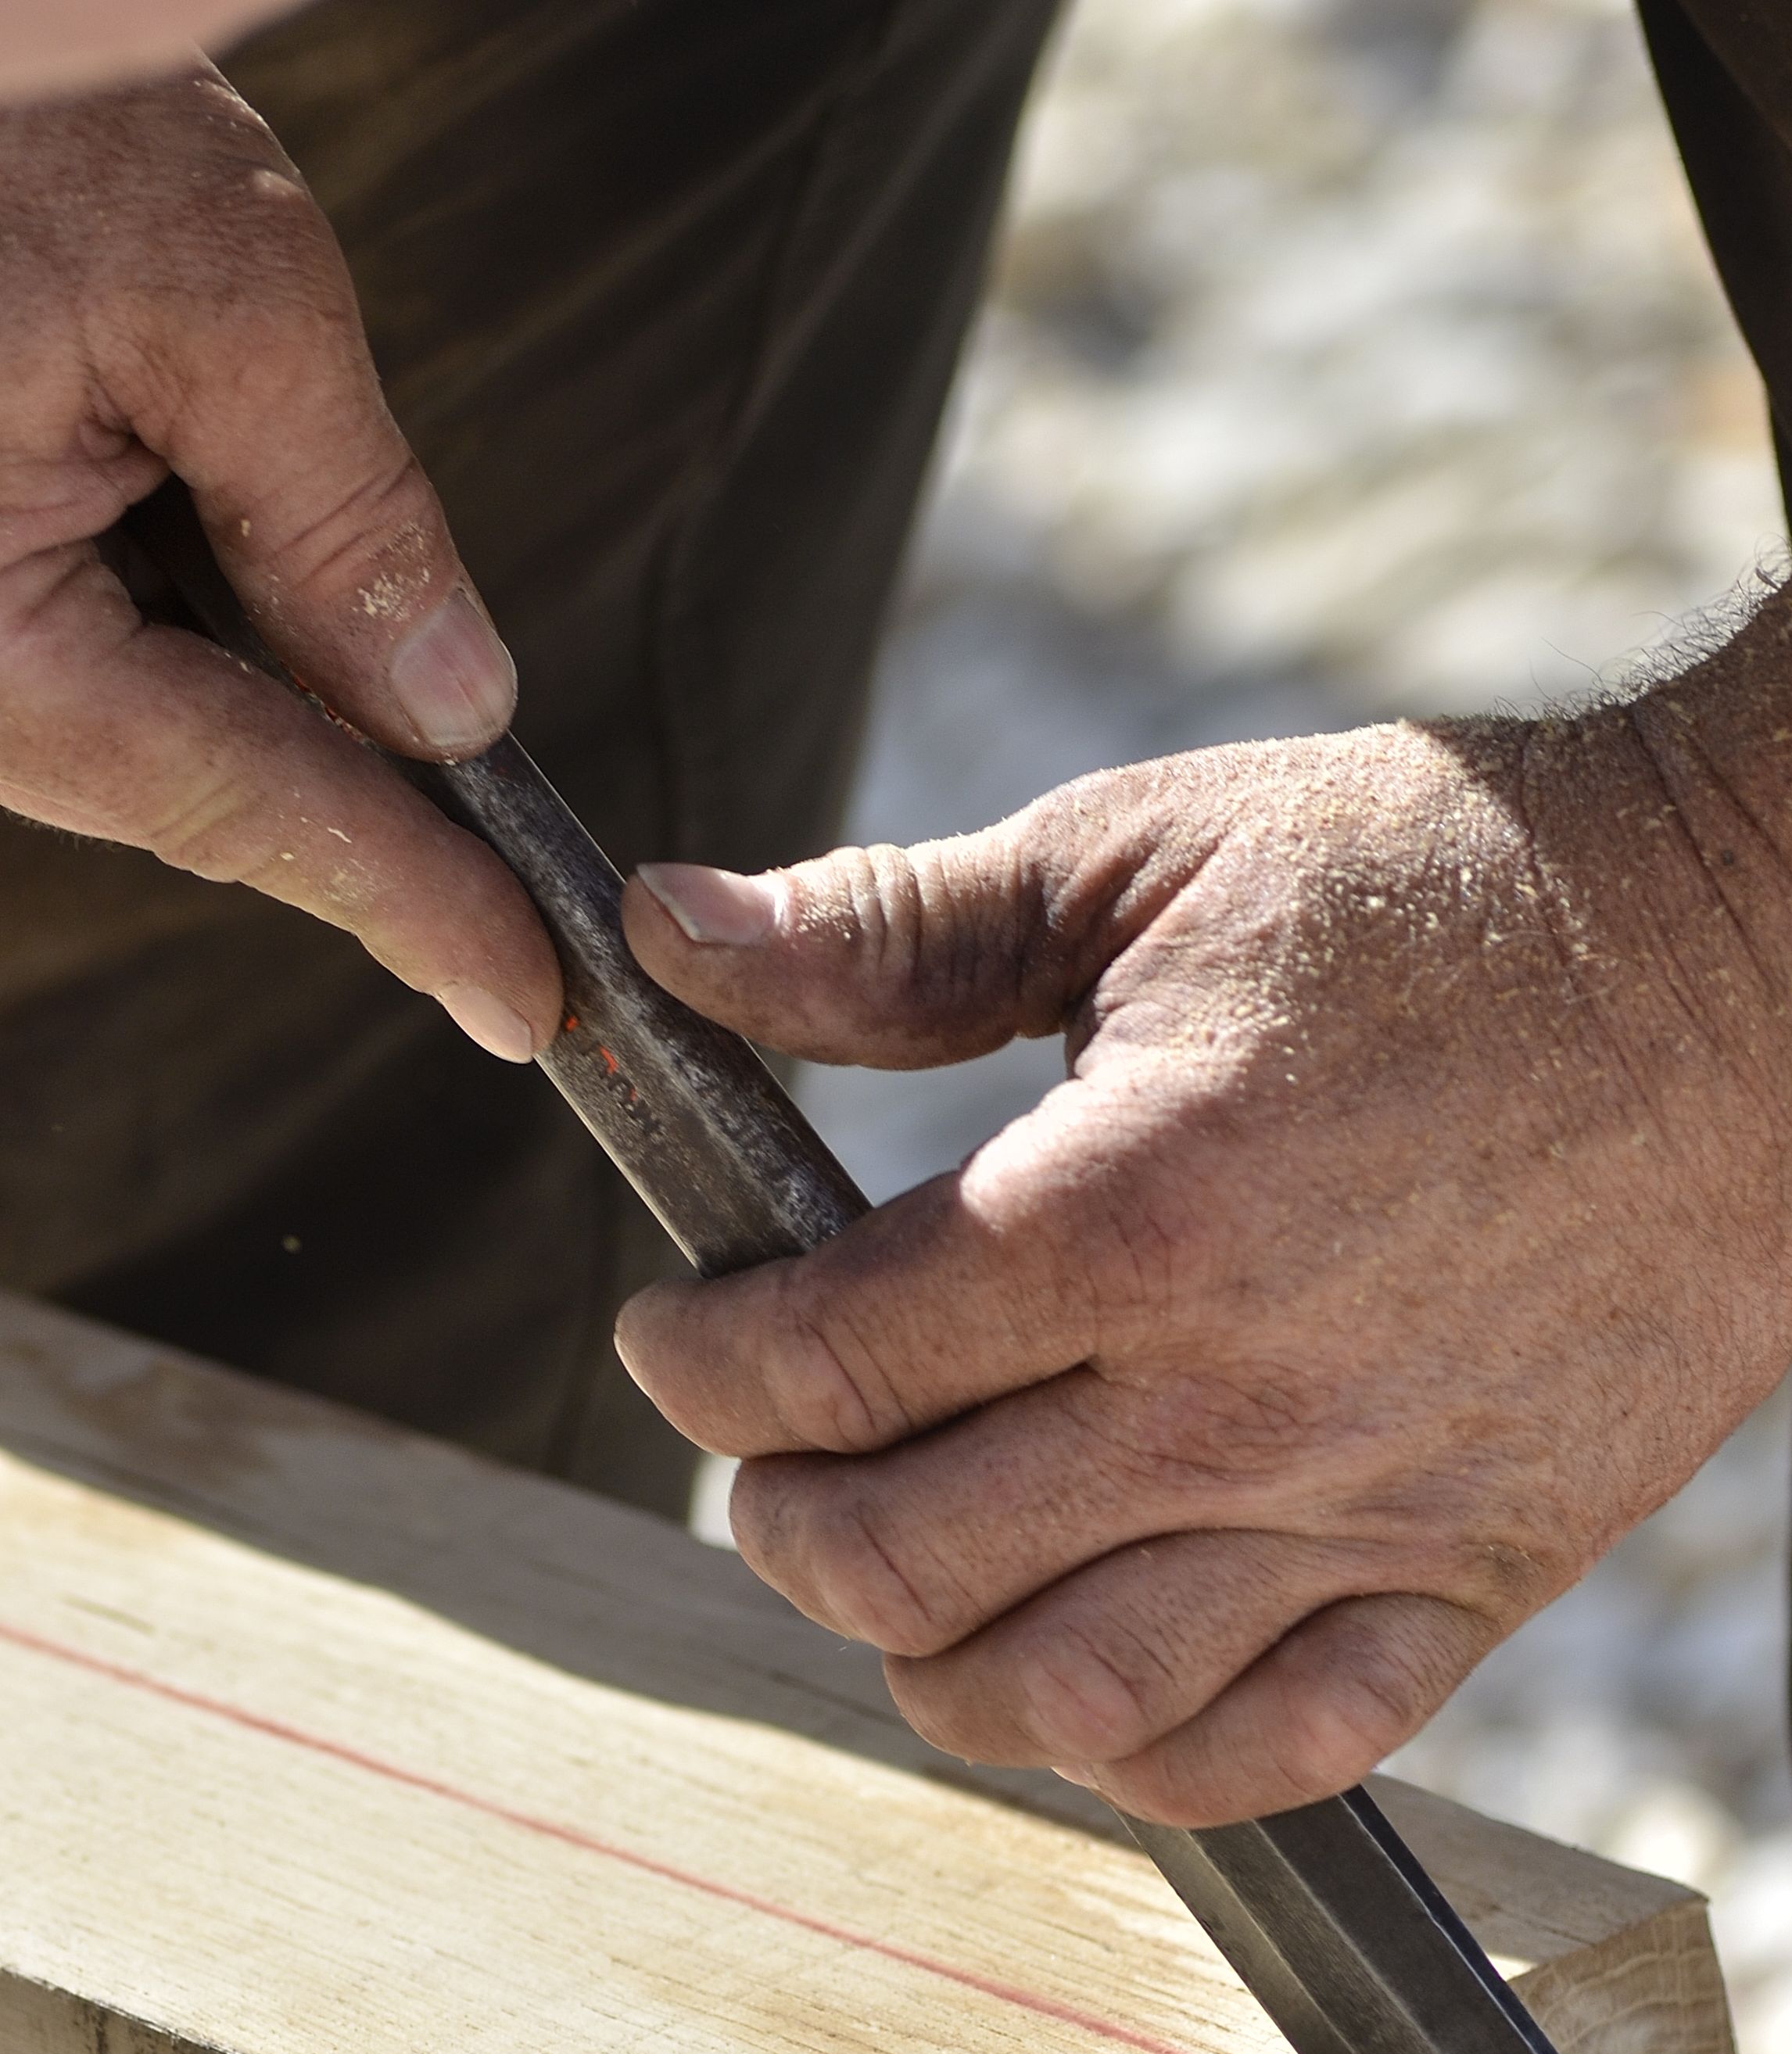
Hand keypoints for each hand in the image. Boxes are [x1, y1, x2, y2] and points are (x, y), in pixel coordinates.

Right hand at [0, 66, 556, 1053]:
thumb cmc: (11, 108)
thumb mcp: (215, 288)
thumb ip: (344, 521)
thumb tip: (453, 710)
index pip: (239, 801)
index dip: (406, 903)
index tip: (531, 999)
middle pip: (181, 783)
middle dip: (350, 815)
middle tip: (510, 913)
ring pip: (137, 717)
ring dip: (269, 706)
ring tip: (402, 732)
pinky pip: (84, 638)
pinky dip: (194, 631)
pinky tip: (260, 589)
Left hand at [618, 718, 1791, 1823]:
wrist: (1770, 971)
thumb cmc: (1456, 890)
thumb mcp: (1150, 849)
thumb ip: (895, 931)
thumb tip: (660, 936)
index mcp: (1132, 1209)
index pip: (826, 1366)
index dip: (705, 1365)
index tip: (686, 1332)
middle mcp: (1239, 1400)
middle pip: (906, 1565)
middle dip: (784, 1522)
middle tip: (778, 1460)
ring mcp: (1368, 1511)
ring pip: (1067, 1698)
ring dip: (934, 1667)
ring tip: (913, 1581)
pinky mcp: (1483, 1576)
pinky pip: (1279, 1750)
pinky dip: (1148, 1758)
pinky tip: (1093, 1678)